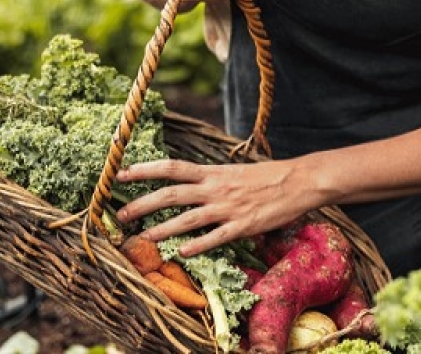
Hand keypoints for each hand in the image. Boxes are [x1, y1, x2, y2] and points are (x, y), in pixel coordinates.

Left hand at [115, 159, 310, 255]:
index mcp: (213, 173)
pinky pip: (216, 238)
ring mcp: (228, 208)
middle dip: (143, 204)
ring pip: (188, 219)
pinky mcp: (243, 226)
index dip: (144, 170)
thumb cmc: (268, 176)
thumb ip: (212, 179)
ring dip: (162, 229)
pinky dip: (198, 245)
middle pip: (171, 194)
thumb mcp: (235, 172)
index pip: (172, 167)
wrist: (300, 181)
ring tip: (142, 239)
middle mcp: (216, 189)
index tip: (120, 174)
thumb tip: (191, 184)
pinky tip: (181, 253)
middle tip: (121, 215)